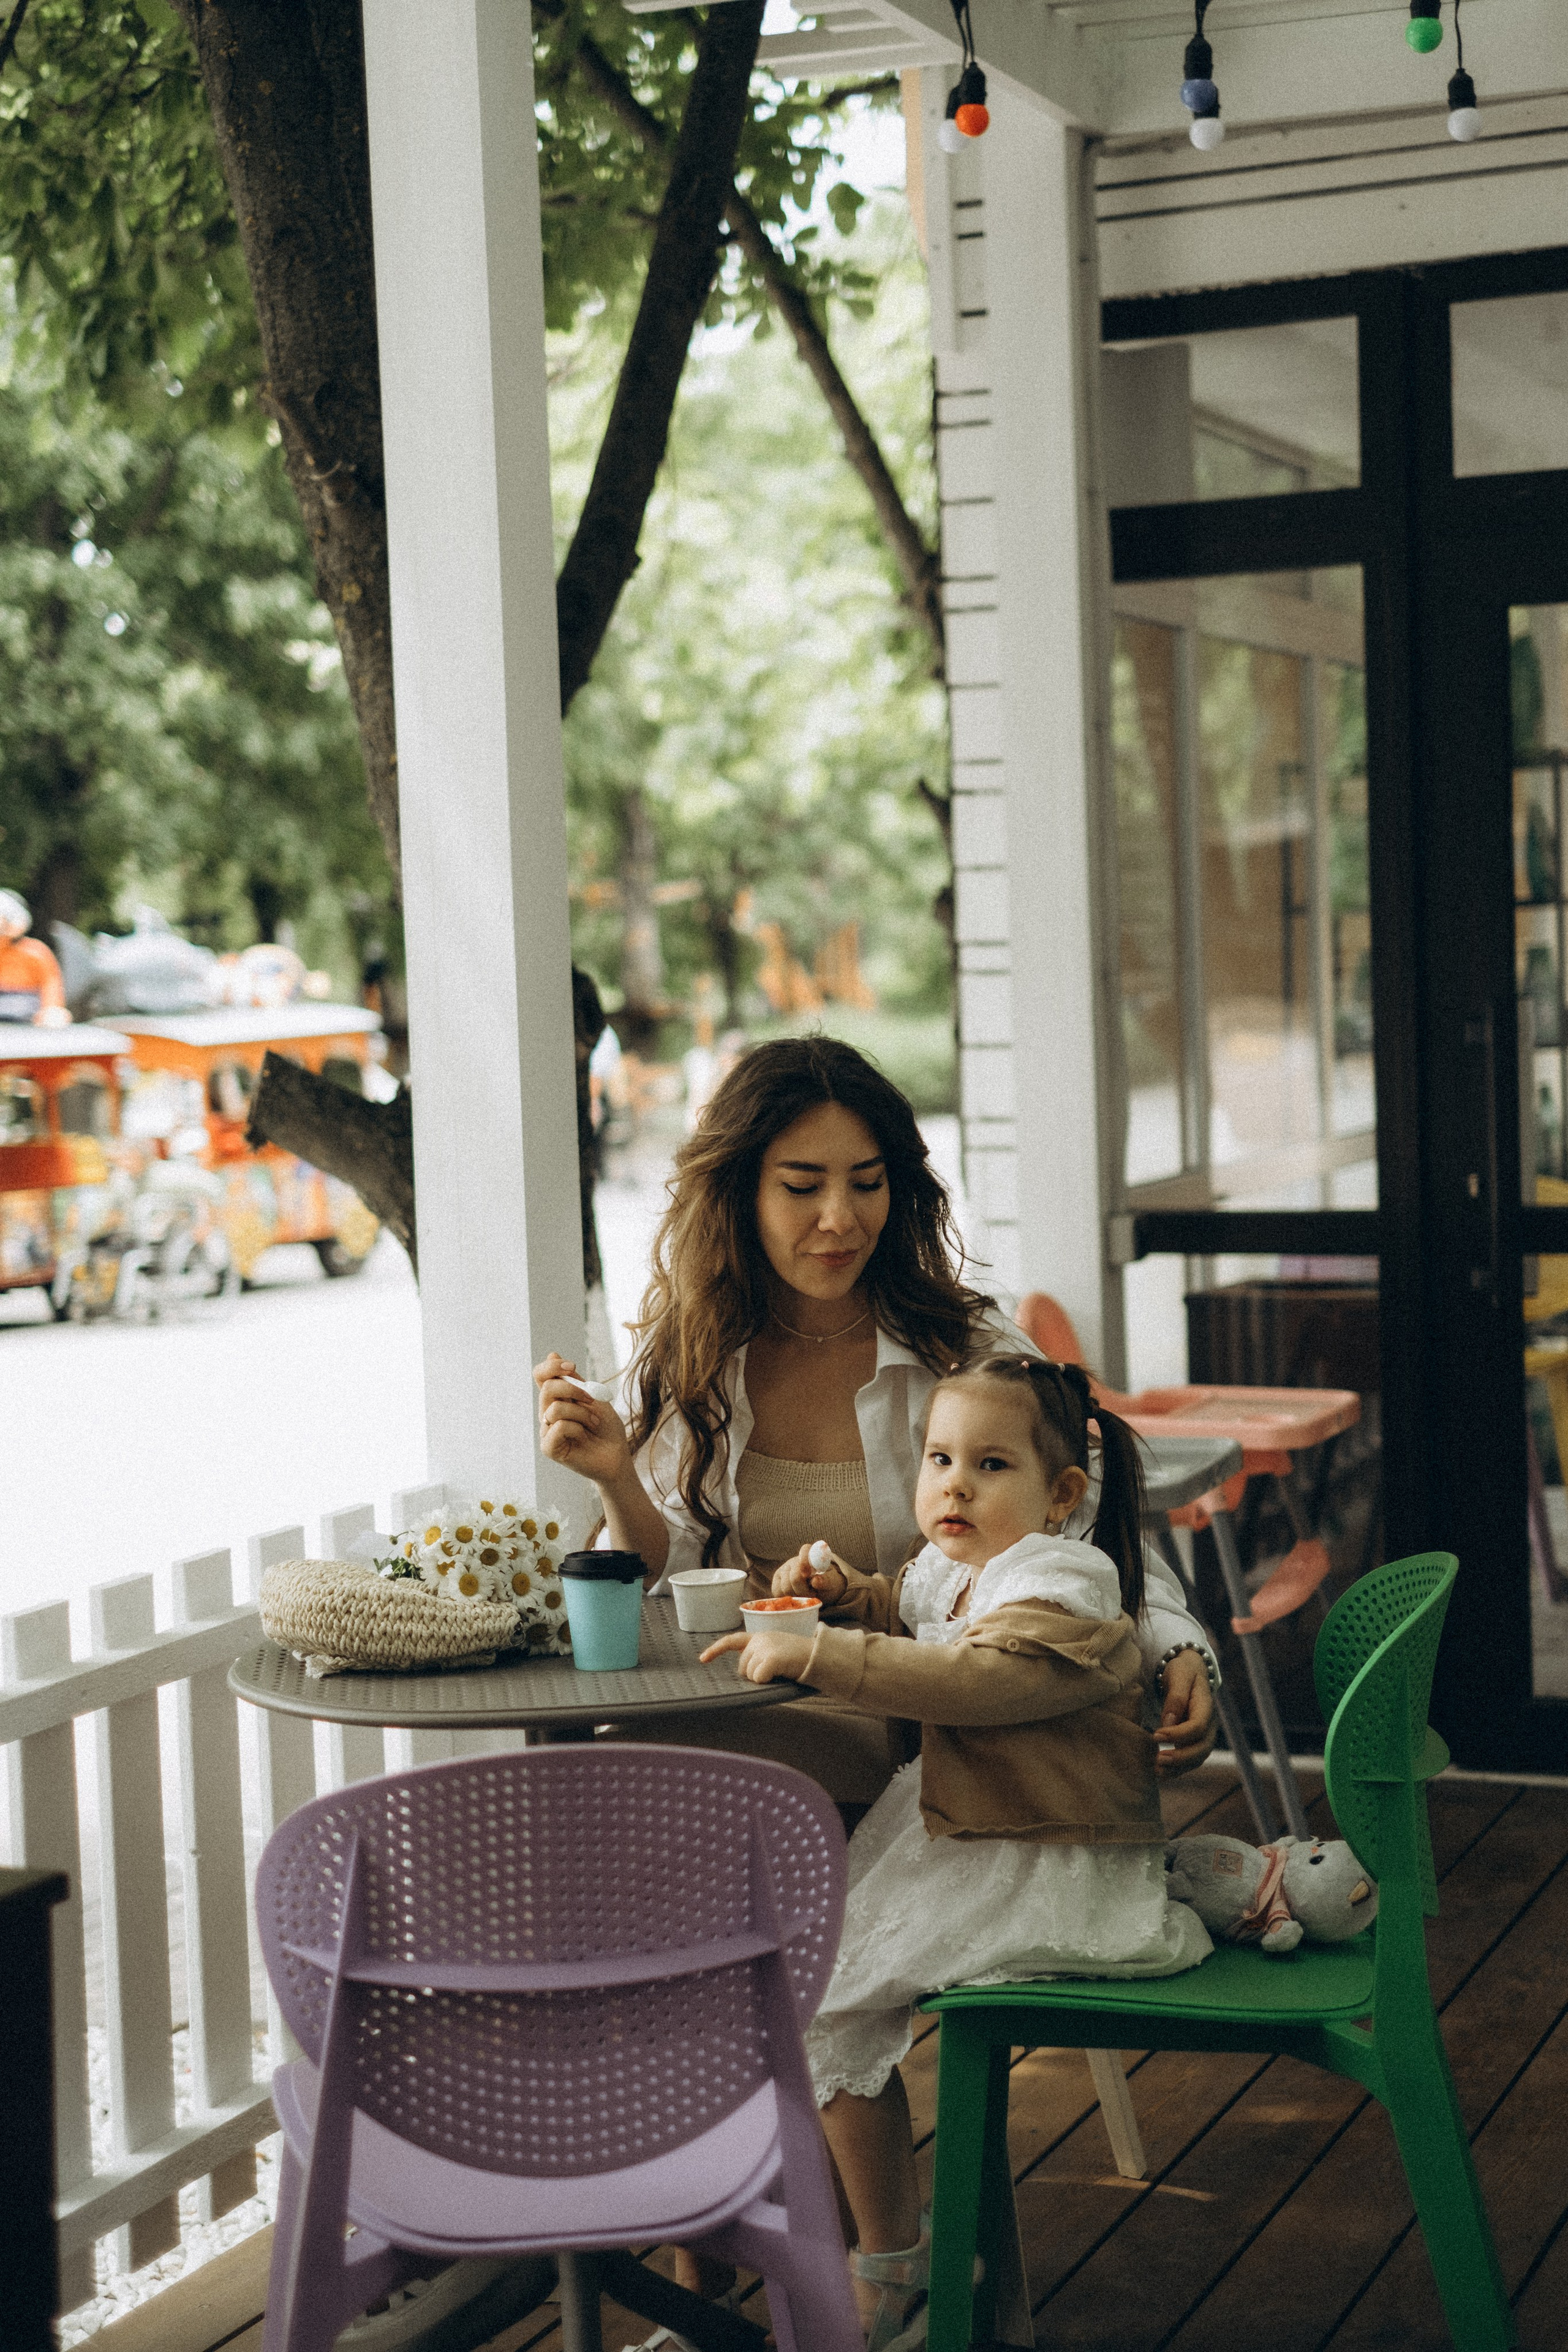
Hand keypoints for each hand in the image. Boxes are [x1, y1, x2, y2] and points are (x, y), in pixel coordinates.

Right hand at [534, 1350, 632, 1488]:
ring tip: (594, 1423)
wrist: (617, 1455)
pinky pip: (558, 1427)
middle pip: (547, 1388)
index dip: (552, 1367)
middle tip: (593, 1400)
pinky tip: (584, 1436)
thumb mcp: (593, 1397)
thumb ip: (573, 1380)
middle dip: (574, 1389)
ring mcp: (546, 1431)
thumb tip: (551, 1354)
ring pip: (555, 1408)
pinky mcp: (549, 1448)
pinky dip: (576, 1428)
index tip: (572, 1366)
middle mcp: (547, 1413)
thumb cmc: (606, 1428)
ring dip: (582, 1413)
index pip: (540, 1375)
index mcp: (556, 1399)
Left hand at [700, 1629, 814, 1683]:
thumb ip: (759, 1656)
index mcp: (760, 1637)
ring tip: (781, 1670)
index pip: (732, 1641)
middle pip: (742, 1668)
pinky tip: (780, 1674)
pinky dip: (768, 1681)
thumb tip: (746, 1674)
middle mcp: (759, 1639)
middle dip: (754, 1674)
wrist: (818, 1655)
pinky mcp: (770, 1658)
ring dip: (763, 1678)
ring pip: (750, 1675)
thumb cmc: (798, 1658)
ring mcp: (764, 1647)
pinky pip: (759, 1679)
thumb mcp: (776, 1651)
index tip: (702, 1659)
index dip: (716, 1650)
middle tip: (775, 1670)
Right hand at [771, 1543, 847, 1604]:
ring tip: (805, 1595)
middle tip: (813, 1594)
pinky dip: (787, 1599)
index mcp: (811, 1555)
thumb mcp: (832, 1582)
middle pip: (794, 1577)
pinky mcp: (776, 1582)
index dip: (805, 1561)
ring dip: (797, 1596)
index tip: (808, 1574)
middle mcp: (795, 1561)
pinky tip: (796, 1598)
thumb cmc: (827, 1584)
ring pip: (785, 1587)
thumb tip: (816, 1580)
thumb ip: (826, 1580)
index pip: (805, 1550)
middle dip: (805, 1590)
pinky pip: (777, 1592)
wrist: (820, 1591)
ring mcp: (784, 1571)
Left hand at [1156, 1650, 1216, 1777]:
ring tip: (1156, 1771)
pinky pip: (1189, 1761)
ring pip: (1197, 1759)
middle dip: (1181, 1757)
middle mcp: (1209, 1725)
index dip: (1178, 1734)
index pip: (1197, 1726)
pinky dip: (1176, 1770)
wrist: (1190, 1672)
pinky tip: (1159, 1773)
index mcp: (1206, 1707)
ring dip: (1178, 1768)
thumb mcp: (1179, 1675)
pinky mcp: (1194, 1742)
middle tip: (1158, 1759)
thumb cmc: (1183, 1671)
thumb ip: (1175, 1697)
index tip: (1156, 1734)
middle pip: (1202, 1748)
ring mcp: (1203, 1736)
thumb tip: (1168, 1722)